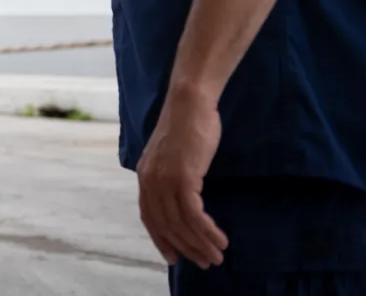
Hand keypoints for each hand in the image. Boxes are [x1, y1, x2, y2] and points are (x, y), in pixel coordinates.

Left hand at [136, 84, 227, 268]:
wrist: (189, 103)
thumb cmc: (186, 126)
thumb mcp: (171, 155)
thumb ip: (170, 175)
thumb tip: (181, 197)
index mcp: (145, 176)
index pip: (149, 217)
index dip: (161, 239)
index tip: (174, 257)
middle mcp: (150, 181)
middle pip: (166, 225)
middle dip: (186, 248)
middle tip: (205, 262)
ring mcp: (164, 179)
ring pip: (181, 224)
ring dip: (201, 244)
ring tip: (217, 256)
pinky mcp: (183, 177)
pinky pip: (194, 215)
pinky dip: (207, 231)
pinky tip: (220, 239)